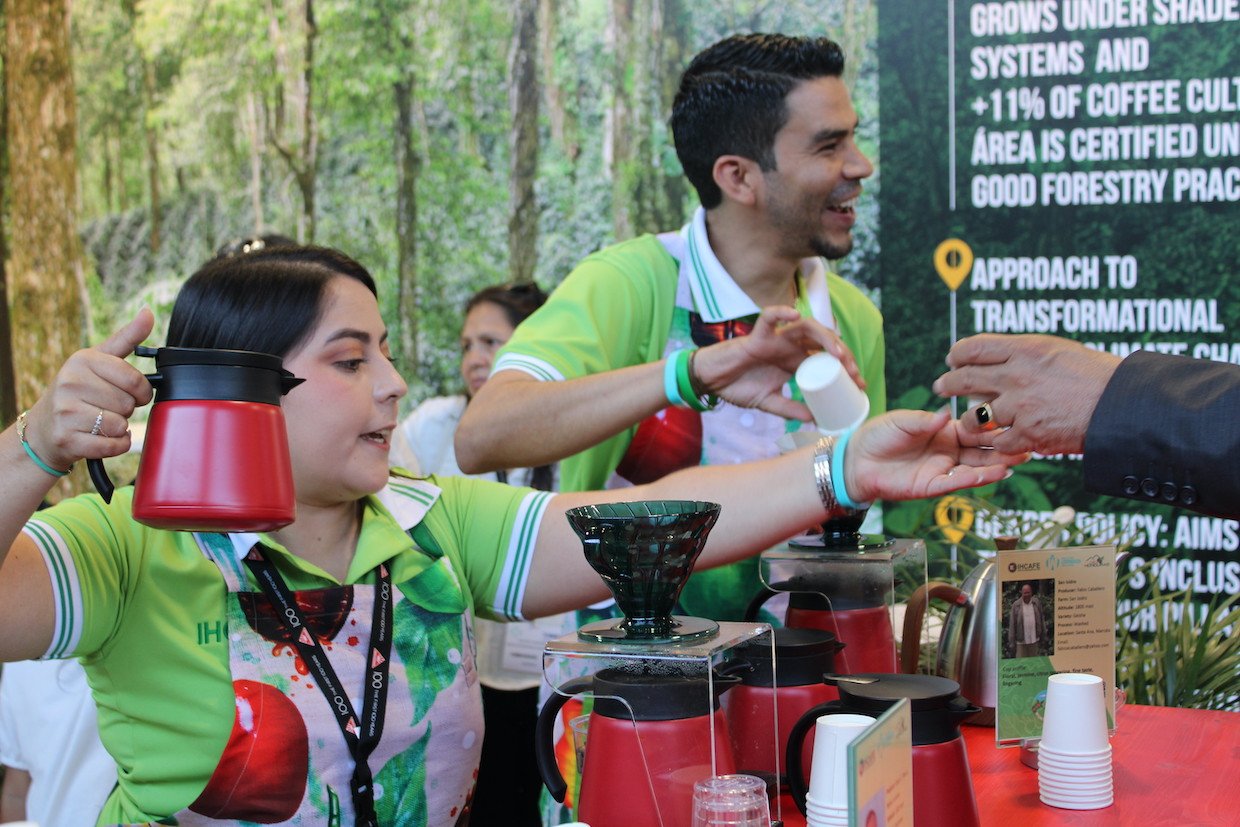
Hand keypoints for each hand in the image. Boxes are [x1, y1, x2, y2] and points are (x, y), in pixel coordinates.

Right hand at [24, 309, 155, 469]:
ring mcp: (65, 411)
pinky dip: (115, 445)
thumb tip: (149, 313)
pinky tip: (101, 437)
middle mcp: (70, 382)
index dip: (142, 391)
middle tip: (107, 407)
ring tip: (100, 421)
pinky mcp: (66, 438)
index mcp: (83, 360)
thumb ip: (127, 338)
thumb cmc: (78, 390)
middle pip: (128, 404)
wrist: (44, 427)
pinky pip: (111, 445)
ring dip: (119, 428)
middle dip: (126, 410)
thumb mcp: (98, 360)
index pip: (135, 380)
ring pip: (120, 425)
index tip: (134, 393)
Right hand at [691, 305, 863, 419]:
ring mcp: (775, 339)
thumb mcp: (769, 402)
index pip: (826, 359)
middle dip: (842, 353)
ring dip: (825, 336)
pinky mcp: (757, 336)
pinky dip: (781, 313)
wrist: (711, 383)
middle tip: (852, 371)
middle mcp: (789, 347)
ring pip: (806, 327)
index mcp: (794, 361)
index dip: (845, 369)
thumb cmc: (738, 387)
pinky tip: (794, 316)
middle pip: (823, 341)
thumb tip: (814, 420)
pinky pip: (769, 317)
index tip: (859, 385)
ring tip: (837, 352)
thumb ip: (790, 409)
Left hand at [844, 409, 1028, 502]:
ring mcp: (942, 470)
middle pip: (982, 450)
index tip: (1016, 421)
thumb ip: (925, 420)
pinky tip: (993, 474)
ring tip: (1018, 459)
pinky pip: (956, 483)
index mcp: (945, 432)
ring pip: (975, 468)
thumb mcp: (903, 421)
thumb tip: (946, 414)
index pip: (975, 429)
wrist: (857, 460)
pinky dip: (976, 479)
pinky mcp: (931, 486)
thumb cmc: (879, 435)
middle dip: (1005, 448)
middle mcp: (949, 452)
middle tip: (1029, 444)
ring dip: (996, 465)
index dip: (994, 427)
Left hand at [931, 334, 1119, 454]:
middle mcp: (1017, 376)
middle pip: (965, 379)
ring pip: (976, 416)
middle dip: (948, 383)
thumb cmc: (1096, 375)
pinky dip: (997, 444)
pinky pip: (998, 442)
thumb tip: (999, 357)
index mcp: (1025, 350)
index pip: (974, 347)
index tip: (953, 359)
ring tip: (968, 421)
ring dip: (970, 420)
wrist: (1123, 405)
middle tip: (941, 386)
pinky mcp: (1030, 434)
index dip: (958, 354)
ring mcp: (1021, 407)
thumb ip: (1026, 354)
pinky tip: (997, 442)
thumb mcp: (1059, 351)